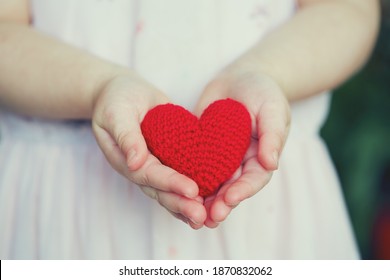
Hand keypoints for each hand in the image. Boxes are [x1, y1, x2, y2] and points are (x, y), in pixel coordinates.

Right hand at [92, 73, 206, 228]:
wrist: (124, 94)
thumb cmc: (116, 100)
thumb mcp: (116, 113)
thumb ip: (126, 136)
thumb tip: (135, 163)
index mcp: (126, 159)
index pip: (149, 175)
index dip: (170, 183)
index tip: (191, 190)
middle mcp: (141, 168)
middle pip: (160, 191)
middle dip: (181, 203)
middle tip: (201, 216)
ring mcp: (155, 165)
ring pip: (171, 190)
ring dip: (187, 205)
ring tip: (207, 217)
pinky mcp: (169, 158)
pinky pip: (180, 176)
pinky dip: (193, 191)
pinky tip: (209, 202)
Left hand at [195, 70, 290, 227]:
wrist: (240, 78)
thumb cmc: (262, 91)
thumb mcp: (273, 108)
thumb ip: (273, 134)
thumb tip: (271, 164)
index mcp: (260, 157)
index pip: (254, 179)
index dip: (243, 191)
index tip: (229, 198)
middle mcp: (241, 162)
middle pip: (231, 188)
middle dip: (220, 204)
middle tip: (208, 217)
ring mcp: (220, 158)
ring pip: (212, 183)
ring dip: (203, 200)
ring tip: (191, 215)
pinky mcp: (201, 150)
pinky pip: (194, 167)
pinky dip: (186, 180)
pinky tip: (175, 190)